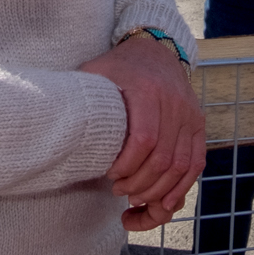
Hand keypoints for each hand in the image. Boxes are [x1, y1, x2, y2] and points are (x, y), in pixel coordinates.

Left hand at [79, 33, 204, 230]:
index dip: (127, 166)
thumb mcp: (96, 72)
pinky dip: (182, 187)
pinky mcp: (198, 125)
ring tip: (136, 197)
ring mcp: (191, 114)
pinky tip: (164, 202)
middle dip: (140, 183)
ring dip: (159, 191)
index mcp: (148, 90)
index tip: (110, 174)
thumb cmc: (119, 68)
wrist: (156, 52)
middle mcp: (175, 102)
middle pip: (164, 158)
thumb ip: (81, 94)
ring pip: (182, 165)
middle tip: (119, 190)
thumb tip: (55, 120)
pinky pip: (196, 162)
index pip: (145, 138)